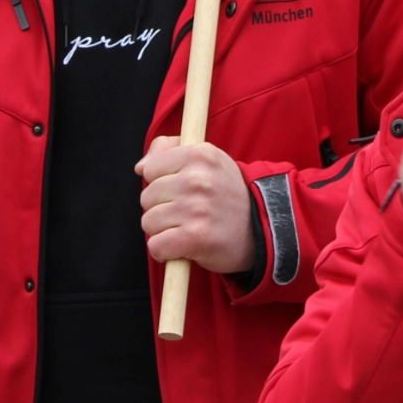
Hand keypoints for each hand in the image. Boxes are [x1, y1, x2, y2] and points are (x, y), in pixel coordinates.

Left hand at [136, 137, 253, 272]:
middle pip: (147, 197)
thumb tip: (141, 167)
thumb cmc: (227, 194)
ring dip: (162, 231)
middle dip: (160, 209)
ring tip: (185, 229)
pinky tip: (183, 247)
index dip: (160, 182)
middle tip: (185, 213)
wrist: (262, 228)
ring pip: (148, 222)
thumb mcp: (207, 160)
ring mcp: (197, 209)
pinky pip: (156, 246)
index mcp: (200, 154)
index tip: (178, 190)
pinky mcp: (196, 238)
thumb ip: (170, 150)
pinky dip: (165, 252)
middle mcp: (198, 179)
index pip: (151, 169)